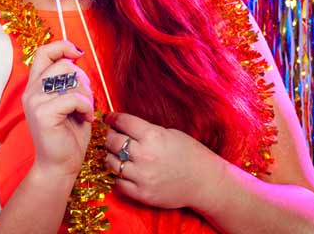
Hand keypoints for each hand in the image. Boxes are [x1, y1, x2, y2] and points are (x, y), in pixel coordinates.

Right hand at [22, 40, 94, 178]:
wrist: (60, 166)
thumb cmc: (68, 134)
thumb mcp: (69, 101)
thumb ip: (68, 80)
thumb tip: (76, 56)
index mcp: (35, 86)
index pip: (43, 52)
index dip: (62, 46)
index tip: (78, 54)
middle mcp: (31, 92)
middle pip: (63, 65)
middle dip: (83, 80)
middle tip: (85, 99)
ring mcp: (35, 102)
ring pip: (71, 79)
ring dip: (86, 95)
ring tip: (85, 111)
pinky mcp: (43, 114)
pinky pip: (73, 98)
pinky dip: (86, 107)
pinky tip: (85, 118)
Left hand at [103, 112, 224, 209]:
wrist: (204, 181)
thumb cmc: (189, 153)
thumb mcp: (169, 133)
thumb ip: (145, 131)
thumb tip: (123, 126)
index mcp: (152, 135)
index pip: (122, 122)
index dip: (113, 118)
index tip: (109, 118)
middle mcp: (144, 155)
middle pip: (112, 141)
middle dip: (110, 136)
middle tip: (112, 136)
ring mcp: (142, 176)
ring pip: (110, 162)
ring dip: (111, 156)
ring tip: (117, 154)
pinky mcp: (142, 194)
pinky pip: (118, 183)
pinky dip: (118, 176)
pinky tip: (124, 171)